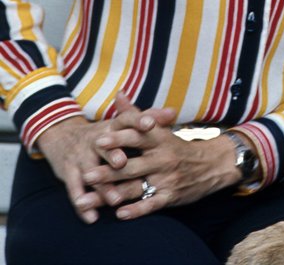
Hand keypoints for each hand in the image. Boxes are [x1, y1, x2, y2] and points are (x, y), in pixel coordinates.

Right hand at [35, 92, 174, 222]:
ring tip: (115, 199)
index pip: (126, 119)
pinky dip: (82, 204)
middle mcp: (95, 139)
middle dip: (112, 154)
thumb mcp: (123, 123)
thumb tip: (172, 112)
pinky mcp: (68, 172)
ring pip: (90, 171)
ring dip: (102, 186)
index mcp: (112, 125)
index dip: (138, 120)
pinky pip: (74, 189)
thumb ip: (148, 118)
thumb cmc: (106, 133)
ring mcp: (80, 156)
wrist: (64, 137)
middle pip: (105, 146)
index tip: (150, 124)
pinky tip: (92, 218)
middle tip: (122, 163)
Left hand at [81, 93, 240, 219]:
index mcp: (160, 139)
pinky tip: (120, 214)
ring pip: (135, 188)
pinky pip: (152, 204)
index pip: (138, 137)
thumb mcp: (162, 128)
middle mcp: (163, 158)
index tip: (99, 140)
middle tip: (86, 174)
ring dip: (111, 195)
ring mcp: (166, 179)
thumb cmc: (179, 146)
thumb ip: (136, 114)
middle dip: (108, 171)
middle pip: (132, 165)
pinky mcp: (171, 196)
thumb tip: (118, 95)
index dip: (119, 138)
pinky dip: (136, 210)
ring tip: (86, 200)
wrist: (214, 164)